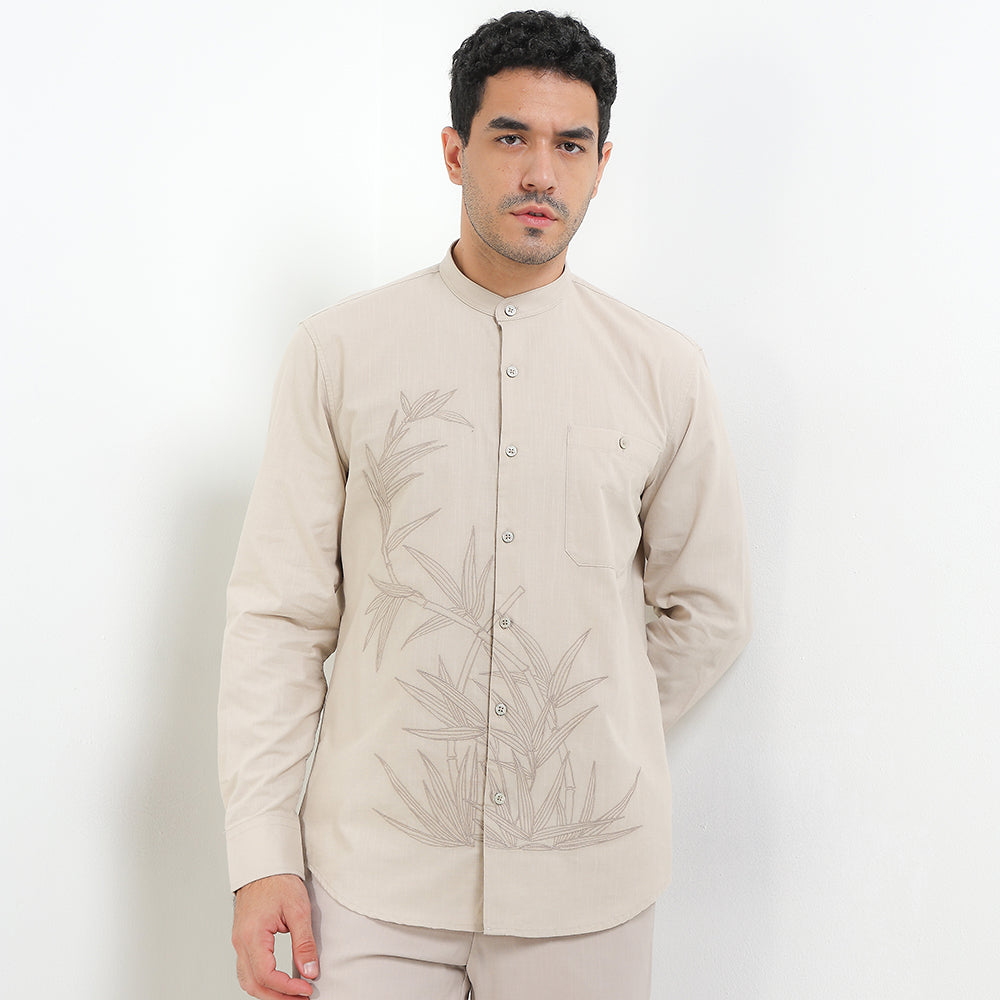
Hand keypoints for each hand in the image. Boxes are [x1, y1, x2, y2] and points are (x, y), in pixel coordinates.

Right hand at [232, 874, 318, 997]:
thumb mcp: (298, 910)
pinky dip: (261, 981)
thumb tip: (310, 972)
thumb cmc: (279, 882)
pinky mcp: (242, 939)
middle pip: (253, 984)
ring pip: (247, 980)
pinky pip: (246, 969)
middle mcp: (240, 942)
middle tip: (301, 998)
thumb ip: (304, 943)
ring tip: (291, 993)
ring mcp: (239, 941)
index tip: (306, 989)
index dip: (287, 988)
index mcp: (253, 935)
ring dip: (268, 992)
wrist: (264, 864)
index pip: (266, 975)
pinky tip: (278, 981)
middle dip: (277, 996)